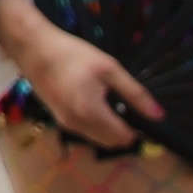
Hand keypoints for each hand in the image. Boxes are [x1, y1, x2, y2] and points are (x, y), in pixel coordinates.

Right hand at [1, 3, 158, 154]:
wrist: (34, 50)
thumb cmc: (72, 55)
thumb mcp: (109, 68)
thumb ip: (134, 93)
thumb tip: (158, 115)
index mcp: (92, 113)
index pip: (124, 138)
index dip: (138, 129)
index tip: (140, 112)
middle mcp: (78, 125)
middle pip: (112, 142)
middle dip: (124, 130)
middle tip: (126, 106)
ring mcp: (66, 125)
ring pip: (98, 138)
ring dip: (109, 129)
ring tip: (109, 101)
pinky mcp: (59, 120)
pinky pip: (85, 131)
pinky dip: (95, 124)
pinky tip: (93, 100)